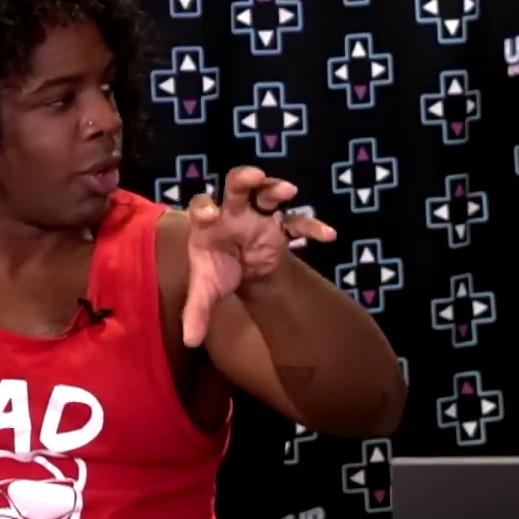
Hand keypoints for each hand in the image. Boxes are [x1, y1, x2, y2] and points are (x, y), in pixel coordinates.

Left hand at [182, 166, 336, 347]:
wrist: (242, 271)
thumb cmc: (219, 273)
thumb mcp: (207, 292)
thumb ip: (197, 312)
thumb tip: (190, 342)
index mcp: (209, 223)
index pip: (203, 206)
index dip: (205, 207)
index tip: (211, 215)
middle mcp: (233, 211)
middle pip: (235, 186)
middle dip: (244, 179)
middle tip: (254, 176)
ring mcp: (258, 215)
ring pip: (266, 194)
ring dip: (276, 190)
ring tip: (289, 191)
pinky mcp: (280, 226)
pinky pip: (297, 222)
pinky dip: (311, 227)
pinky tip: (328, 236)